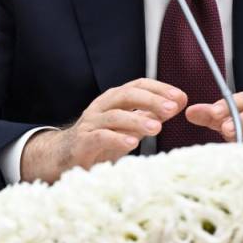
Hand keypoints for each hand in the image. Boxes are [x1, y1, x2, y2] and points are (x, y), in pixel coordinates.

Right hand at [21, 78, 185, 182]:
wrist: (63, 157)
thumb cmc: (100, 140)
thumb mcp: (127, 126)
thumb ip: (149, 115)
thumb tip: (177, 103)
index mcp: (114, 99)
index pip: (138, 85)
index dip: (159, 88)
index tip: (180, 96)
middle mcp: (102, 106)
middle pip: (127, 95)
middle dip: (151, 100)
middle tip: (172, 108)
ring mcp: (90, 123)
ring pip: (115, 116)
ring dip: (137, 120)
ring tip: (157, 128)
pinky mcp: (81, 143)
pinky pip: (99, 137)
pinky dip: (116, 139)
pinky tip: (132, 143)